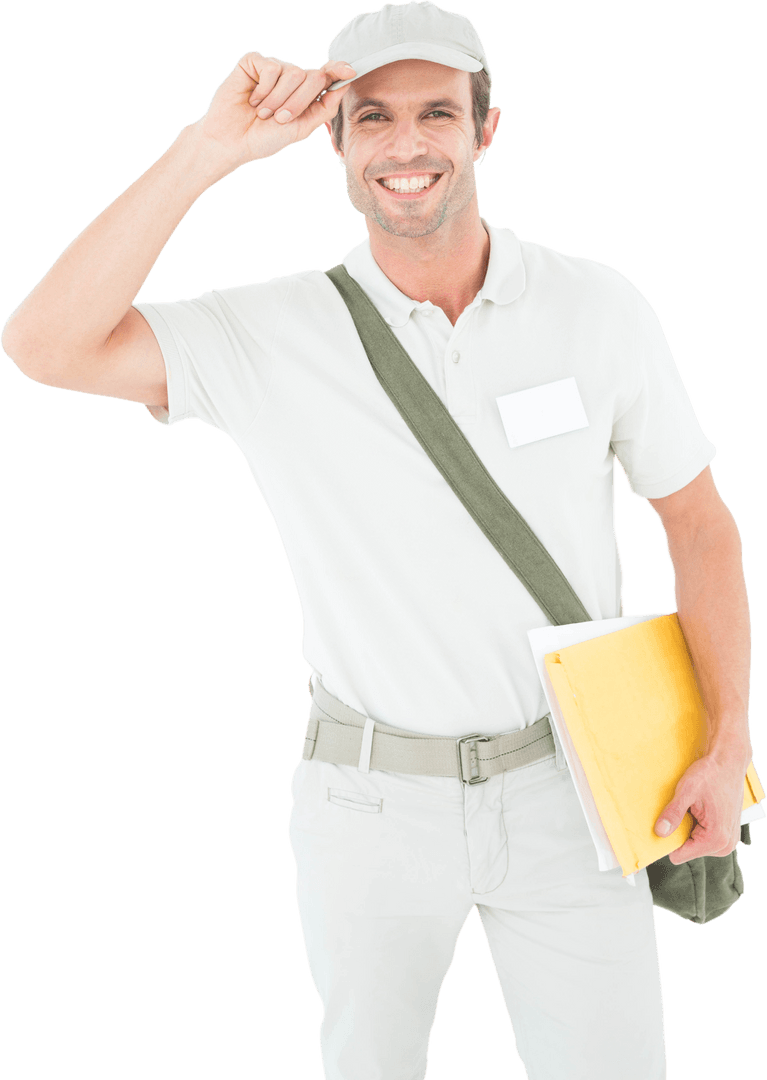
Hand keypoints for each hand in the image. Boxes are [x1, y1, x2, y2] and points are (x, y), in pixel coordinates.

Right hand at [193, 51, 356, 171]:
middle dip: (299, 102)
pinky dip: (263, 89)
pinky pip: (270, 67)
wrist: (232, 142)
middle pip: (313, 76)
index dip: (338, 70)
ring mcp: (272, 68)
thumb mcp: (300, 129)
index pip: (326, 75)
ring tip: (263, 113)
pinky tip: (252, 100)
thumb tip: (343, 87)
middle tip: (279, 120)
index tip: (350, 70)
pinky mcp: (253, 62)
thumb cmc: (263, 139)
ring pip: (293, 72)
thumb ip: (322, 109)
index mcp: (303, 94)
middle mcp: (290, 78)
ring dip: (278, 100)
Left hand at [654, 751, 747, 863]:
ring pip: (694, 844)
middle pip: (687, 850)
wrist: (728, 763)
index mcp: (715, 839)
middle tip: (684, 810)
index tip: (664, 824)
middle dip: (680, 832)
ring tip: (693, 808)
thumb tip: (659, 832)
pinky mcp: (726, 834)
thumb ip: (673, 813)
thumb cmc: (711, 774)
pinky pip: (703, 838)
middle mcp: (725, 845)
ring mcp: (727, 841)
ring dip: (689, 827)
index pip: (679, 855)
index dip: (668, 840)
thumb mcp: (686, 791)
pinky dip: (697, 825)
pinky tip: (699, 810)